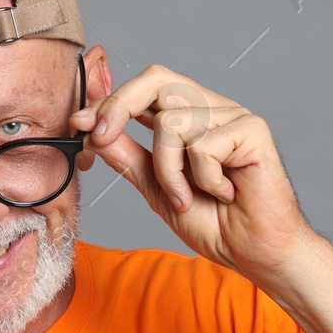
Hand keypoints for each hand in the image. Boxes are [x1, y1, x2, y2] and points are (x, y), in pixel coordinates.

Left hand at [70, 65, 315, 283]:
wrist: (253, 252)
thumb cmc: (215, 222)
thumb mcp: (156, 189)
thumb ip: (129, 158)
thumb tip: (93, 133)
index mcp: (190, 118)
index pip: (145, 89)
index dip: (109, 100)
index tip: (78, 123)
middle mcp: (212, 109)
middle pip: (156, 80)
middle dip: (118, 107)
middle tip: (99, 138)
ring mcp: (233, 115)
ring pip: (171, 121)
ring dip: (169, 172)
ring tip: (187, 198)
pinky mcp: (252, 129)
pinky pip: (202, 144)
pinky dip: (202, 179)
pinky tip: (224, 193)